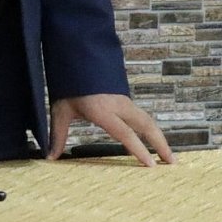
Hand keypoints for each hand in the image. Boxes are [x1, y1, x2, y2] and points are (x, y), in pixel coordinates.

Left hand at [47, 93, 174, 166]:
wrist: (76, 56)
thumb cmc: (67, 85)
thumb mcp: (60, 110)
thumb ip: (58, 134)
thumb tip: (50, 157)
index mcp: (102, 109)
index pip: (125, 133)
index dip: (139, 149)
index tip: (151, 165)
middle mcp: (118, 105)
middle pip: (146, 125)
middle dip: (160, 144)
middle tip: (171, 163)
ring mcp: (124, 101)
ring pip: (148, 120)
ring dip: (160, 137)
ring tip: (169, 157)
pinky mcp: (125, 99)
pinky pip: (142, 116)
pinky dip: (152, 130)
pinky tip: (156, 142)